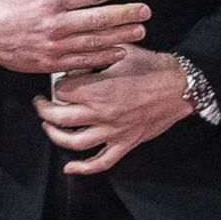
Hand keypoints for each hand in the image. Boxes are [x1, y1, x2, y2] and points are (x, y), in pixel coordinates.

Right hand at [0, 0, 148, 73]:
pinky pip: (82, 60)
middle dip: (126, 15)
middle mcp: (54, 23)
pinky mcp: (50, 62)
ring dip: (121, 36)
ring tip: (139, 31)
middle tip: (144, 11)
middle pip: (99, 19)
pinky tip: (118, 52)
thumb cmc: (2, 5)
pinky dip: (103, 57)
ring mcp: (53, 45)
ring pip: (95, 41)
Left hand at [34, 46, 191, 174]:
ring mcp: (113, 131)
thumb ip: (96, 54)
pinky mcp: (124, 143)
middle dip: (44, 109)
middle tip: (41, 103)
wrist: (179, 85)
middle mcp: (101, 113)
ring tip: (48, 126)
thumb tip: (76, 58)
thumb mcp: (122, 51)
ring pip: (72, 142)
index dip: (57, 84)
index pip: (61, 90)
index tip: (60, 80)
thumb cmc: (152, 66)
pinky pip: (100, 162)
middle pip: (58, 117)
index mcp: (98, 89)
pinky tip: (70, 167)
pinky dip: (82, 168)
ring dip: (54, 135)